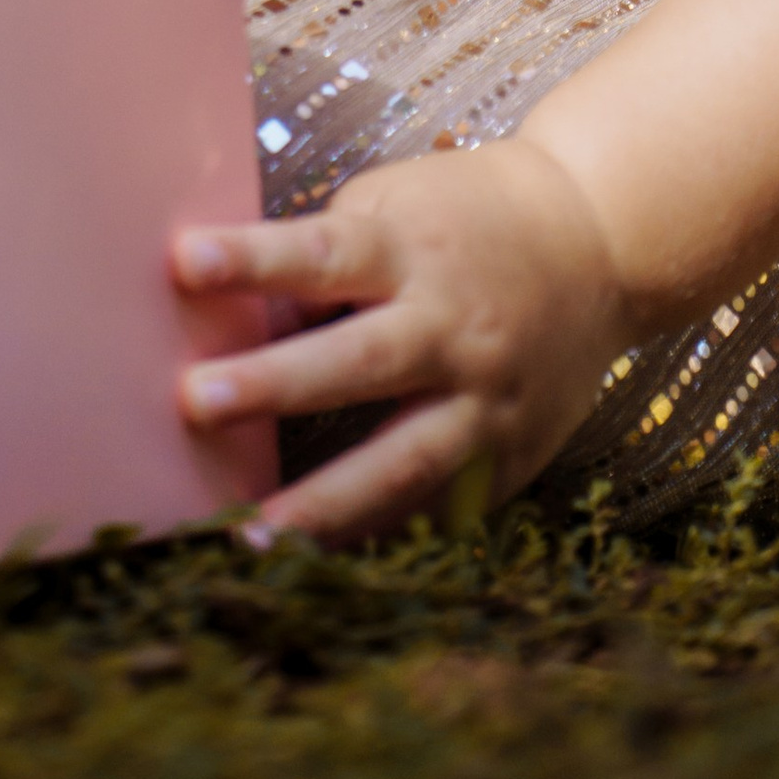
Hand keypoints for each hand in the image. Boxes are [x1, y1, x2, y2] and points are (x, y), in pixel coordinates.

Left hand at [171, 135, 630, 545]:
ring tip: (249, 534)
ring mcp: (485, 401)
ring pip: (403, 461)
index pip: (324, 253)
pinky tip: (318, 569)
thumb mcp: (393, 209)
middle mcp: (449, 328)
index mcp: (412, 250)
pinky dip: (378, 538)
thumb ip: (324, 267)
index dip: (255, 259)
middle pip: (360, 362)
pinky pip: (438, 509)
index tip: (183, 261)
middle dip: (275, 384)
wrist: (595, 244)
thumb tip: (235, 323)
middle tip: (193, 401)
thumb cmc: (465, 220)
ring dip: (324, 505)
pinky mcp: (509, 457)